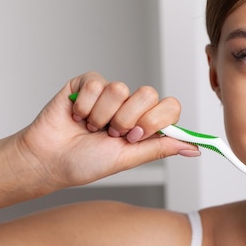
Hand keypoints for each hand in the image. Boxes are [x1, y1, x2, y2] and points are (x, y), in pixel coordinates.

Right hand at [18, 72, 198, 187]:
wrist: (49, 160)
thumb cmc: (86, 162)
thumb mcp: (128, 159)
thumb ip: (161, 148)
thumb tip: (195, 148)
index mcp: (146, 123)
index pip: (170, 106)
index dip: (155, 120)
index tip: (137, 136)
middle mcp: (131, 105)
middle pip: (148, 93)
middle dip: (127, 119)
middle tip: (112, 134)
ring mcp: (109, 93)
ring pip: (120, 88)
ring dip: (102, 116)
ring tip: (90, 128)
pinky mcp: (87, 83)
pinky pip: (96, 84)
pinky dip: (85, 106)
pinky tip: (77, 116)